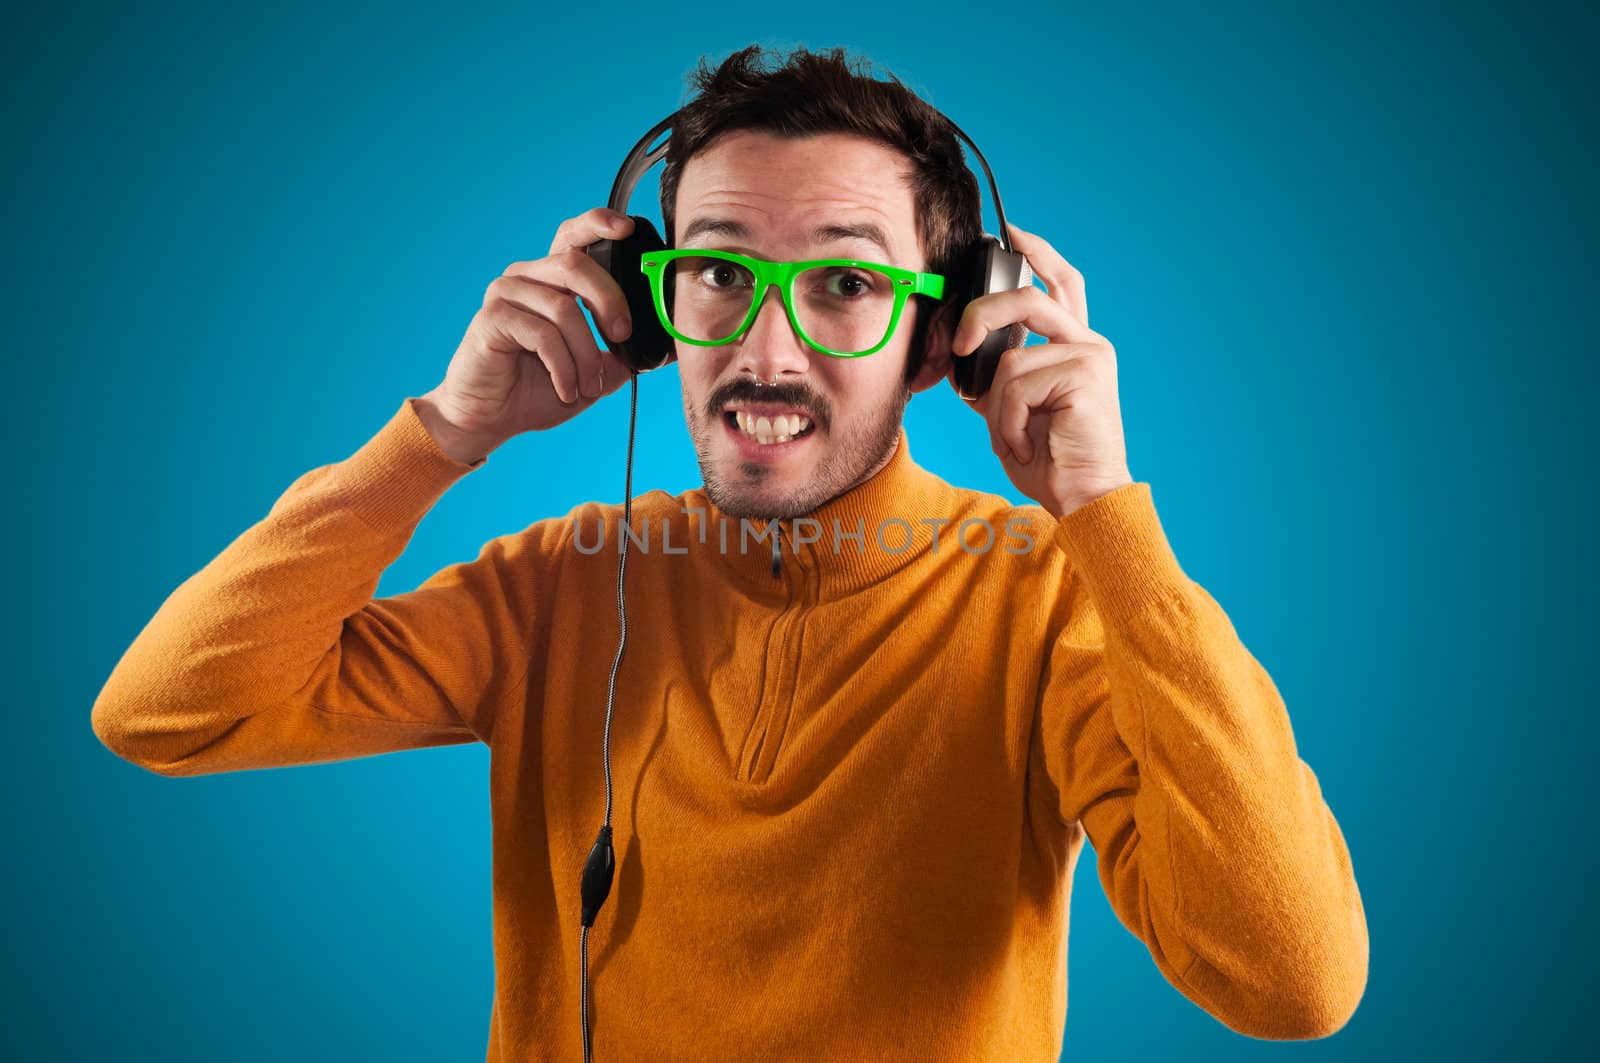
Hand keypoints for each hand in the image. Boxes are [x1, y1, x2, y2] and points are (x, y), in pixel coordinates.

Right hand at [422, 207, 639, 457]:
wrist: (490, 417)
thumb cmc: (538, 390)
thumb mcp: (592, 373)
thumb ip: (621, 356)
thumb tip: (668, 350)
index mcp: (551, 279)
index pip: (574, 236)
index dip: (599, 224)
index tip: (627, 230)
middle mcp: (527, 277)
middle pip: (576, 265)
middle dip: (609, 301)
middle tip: (622, 336)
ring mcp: (506, 294)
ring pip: (563, 308)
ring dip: (586, 354)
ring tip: (589, 386)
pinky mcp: (491, 319)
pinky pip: (542, 334)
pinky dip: (564, 367)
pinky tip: (566, 389)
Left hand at [950, 222, 1132, 517]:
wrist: (1082, 497)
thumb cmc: (1049, 460)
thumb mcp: (1009, 411)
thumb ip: (994, 377)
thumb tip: (960, 356)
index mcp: (1073, 346)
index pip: (1060, 284)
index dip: (1038, 254)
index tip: (1013, 234)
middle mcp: (1087, 344)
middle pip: (1028, 299)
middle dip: (983, 313)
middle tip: (959, 342)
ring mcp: (1090, 357)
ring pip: (1010, 359)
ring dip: (997, 409)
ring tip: (1014, 438)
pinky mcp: (1085, 375)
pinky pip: (1016, 385)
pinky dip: (1008, 423)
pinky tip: (1027, 445)